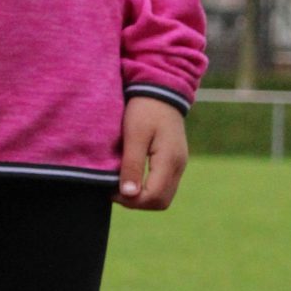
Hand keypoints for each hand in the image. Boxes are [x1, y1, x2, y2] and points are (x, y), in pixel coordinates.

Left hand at [117, 97, 187, 211]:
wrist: (160, 88)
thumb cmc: (144, 108)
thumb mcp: (134, 135)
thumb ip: (132, 165)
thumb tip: (128, 194)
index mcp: (170, 160)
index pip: (154, 198)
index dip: (131, 201)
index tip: (111, 189)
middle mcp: (179, 166)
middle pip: (161, 202)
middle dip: (137, 202)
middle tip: (116, 189)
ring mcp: (179, 164)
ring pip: (163, 196)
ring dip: (143, 196)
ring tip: (122, 182)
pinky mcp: (175, 160)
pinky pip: (164, 184)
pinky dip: (148, 187)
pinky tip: (133, 176)